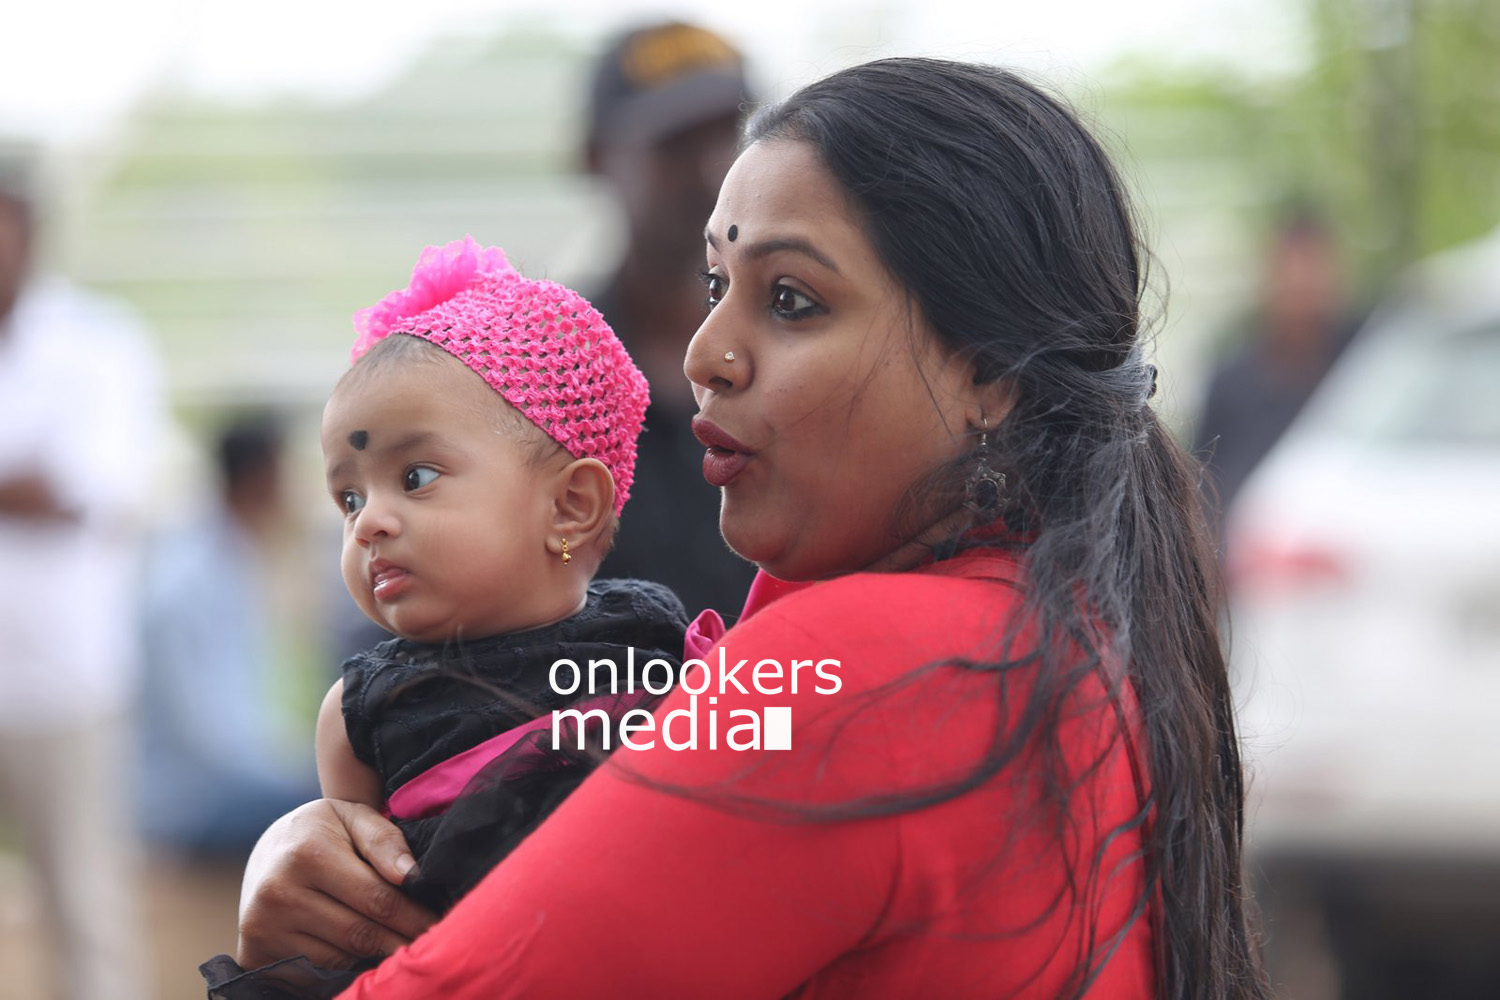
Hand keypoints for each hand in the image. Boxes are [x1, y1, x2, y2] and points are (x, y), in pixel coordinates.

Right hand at [236, 799, 437, 969]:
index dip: (414, 917)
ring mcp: (262, 928)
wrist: (267, 851)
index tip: (440, 926)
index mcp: (307, 854)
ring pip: (339, 959)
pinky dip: (341, 969)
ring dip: (371, 958)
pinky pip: (314, 973)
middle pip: (360, 933)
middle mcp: (278, 893)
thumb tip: (412, 876)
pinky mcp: (254, 955)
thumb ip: (384, 840)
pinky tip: (358, 957)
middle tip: (429, 946)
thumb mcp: (353, 817)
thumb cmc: (322, 831)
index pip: (377, 899)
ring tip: (394, 947)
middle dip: (400, 942)